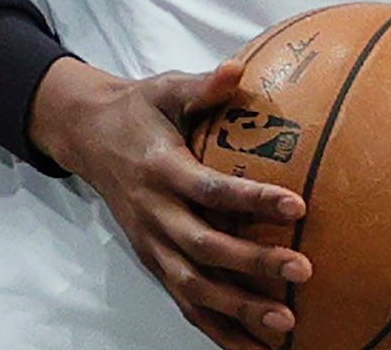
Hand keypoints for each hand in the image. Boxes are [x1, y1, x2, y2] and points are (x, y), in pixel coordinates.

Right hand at [28, 55, 312, 349]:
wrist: (88, 138)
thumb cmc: (141, 109)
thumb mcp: (166, 89)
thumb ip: (203, 86)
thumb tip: (238, 68)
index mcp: (162, 170)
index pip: (210, 189)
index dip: (252, 198)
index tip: (298, 205)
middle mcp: (154, 214)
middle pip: (204, 248)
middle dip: (253, 263)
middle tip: (302, 271)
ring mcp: (151, 245)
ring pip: (193, 287)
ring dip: (238, 310)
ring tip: (285, 324)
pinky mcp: (152, 262)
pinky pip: (184, 303)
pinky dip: (216, 330)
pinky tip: (253, 348)